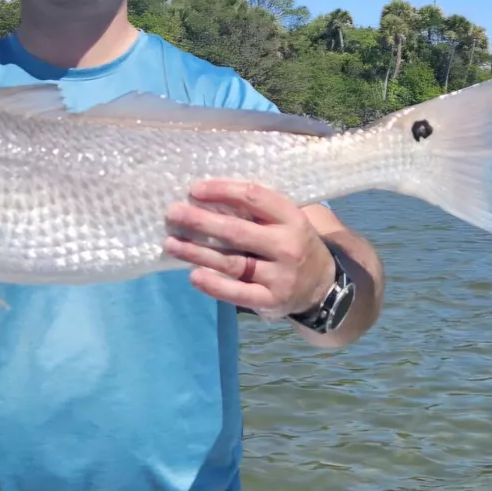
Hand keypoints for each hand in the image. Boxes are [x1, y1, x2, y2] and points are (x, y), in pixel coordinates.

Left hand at [163, 179, 335, 319]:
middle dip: (200, 221)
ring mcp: (280, 276)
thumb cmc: (291, 242)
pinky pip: (237, 293)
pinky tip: (193, 275)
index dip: (222, 190)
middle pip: (236, 230)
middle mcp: (287, 245)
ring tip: (171, 243)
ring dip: (196, 252)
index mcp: (291, 217)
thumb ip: (255, 210)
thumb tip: (205, 197)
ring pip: (231, 262)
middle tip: (172, 213)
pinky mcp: (271, 301)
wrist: (321, 285)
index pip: (253, 197)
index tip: (194, 189)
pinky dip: (213, 285)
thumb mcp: (285, 220)